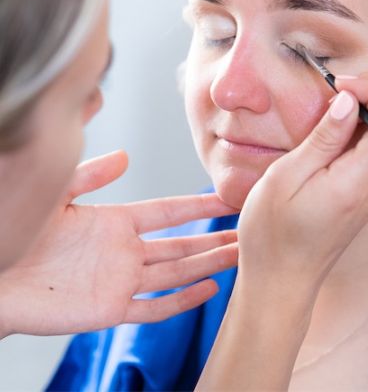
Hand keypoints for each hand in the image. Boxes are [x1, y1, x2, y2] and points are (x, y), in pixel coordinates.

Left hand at [0, 150, 237, 337]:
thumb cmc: (20, 234)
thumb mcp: (58, 195)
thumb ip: (91, 175)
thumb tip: (126, 156)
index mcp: (116, 222)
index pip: (169, 212)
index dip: (198, 205)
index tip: (227, 199)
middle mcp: (126, 251)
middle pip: (182, 243)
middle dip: (215, 237)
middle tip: (246, 232)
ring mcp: (121, 281)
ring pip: (176, 272)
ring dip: (208, 264)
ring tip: (239, 256)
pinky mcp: (111, 310)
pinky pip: (154, 307)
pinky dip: (183, 300)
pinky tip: (209, 289)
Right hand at [237, 73, 367, 296]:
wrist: (282, 281)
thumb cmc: (273, 233)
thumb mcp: (286, 177)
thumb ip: (324, 138)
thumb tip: (349, 101)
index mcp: (360, 182)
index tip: (341, 83)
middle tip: (338, 86)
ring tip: (336, 100)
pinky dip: (366, 126)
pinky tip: (338, 124)